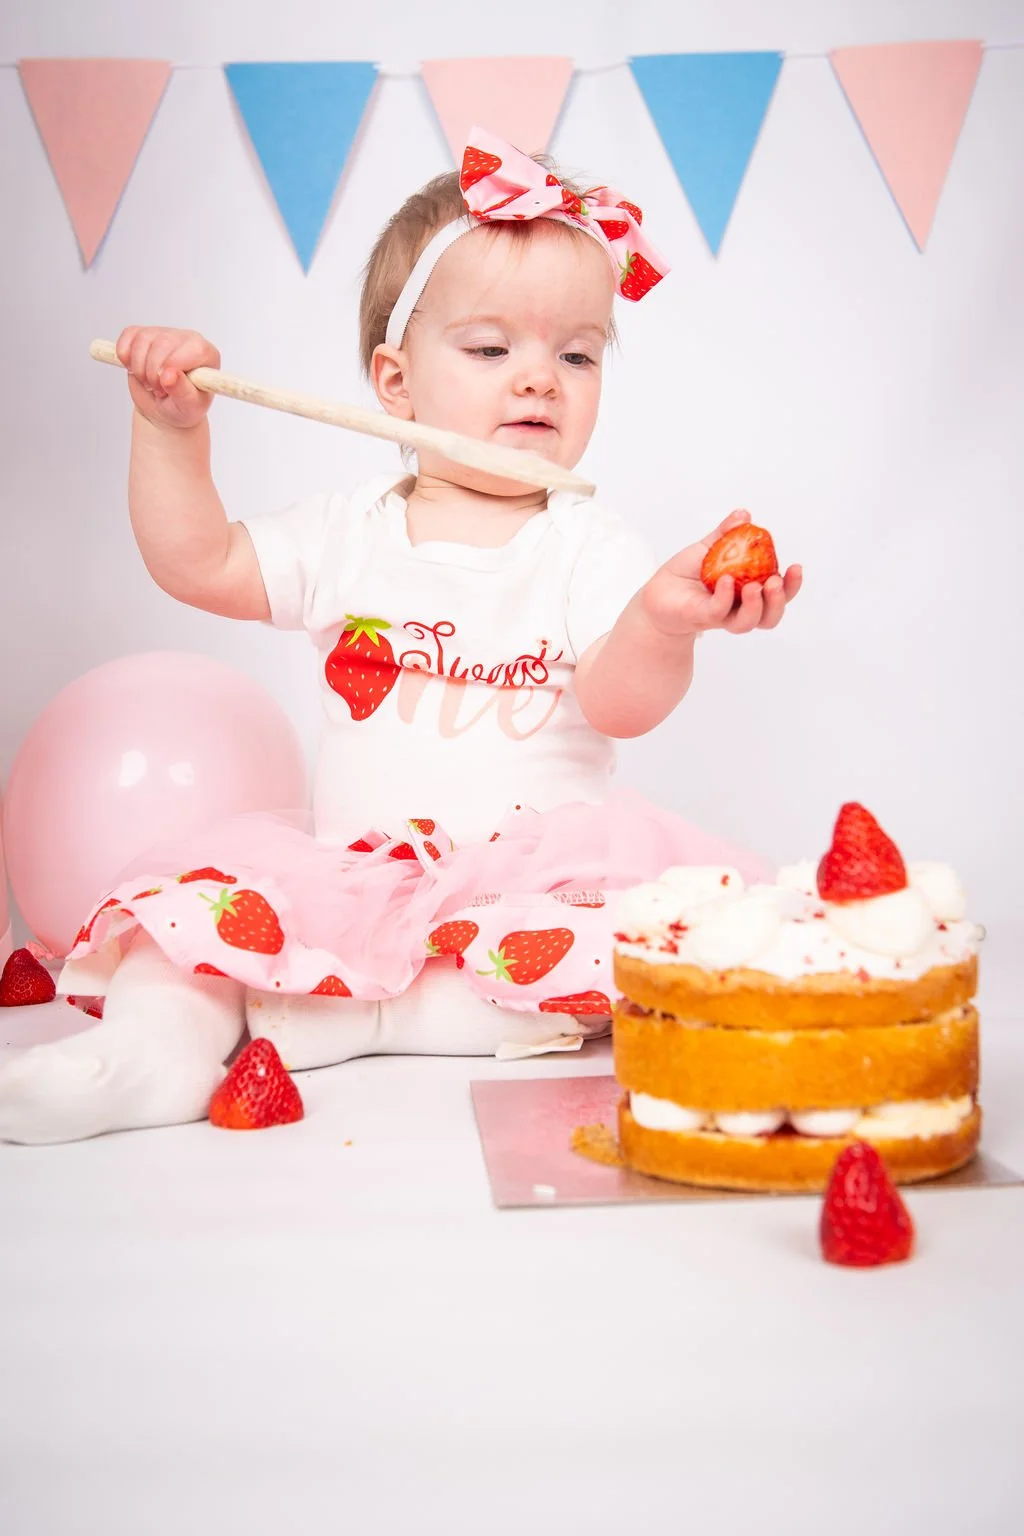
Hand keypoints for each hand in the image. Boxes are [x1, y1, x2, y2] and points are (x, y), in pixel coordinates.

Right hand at [115, 326, 220, 430]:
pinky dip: (125, 355)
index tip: (166, 384)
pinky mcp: (143, 334)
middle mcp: (187, 339)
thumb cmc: (182, 407)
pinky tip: (134, 368)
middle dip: (153, 373)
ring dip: (139, 368)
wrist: (164, 407)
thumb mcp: (189, 408)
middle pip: (163, 343)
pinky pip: (128, 335)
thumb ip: (183, 392)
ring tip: (149, 382)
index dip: (174, 366)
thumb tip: (170, 376)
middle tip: (158, 389)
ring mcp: (164, 333)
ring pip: (143, 340)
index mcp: (207, 354)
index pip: (193, 348)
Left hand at [640, 509, 802, 639]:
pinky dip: (725, 597)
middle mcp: (738, 608)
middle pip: (769, 615)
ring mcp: (721, 616)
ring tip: (756, 586)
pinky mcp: (701, 617)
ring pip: (748, 622)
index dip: (791, 586)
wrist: (657, 593)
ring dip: (756, 606)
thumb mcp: (708, 548)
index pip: (777, 594)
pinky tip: (726, 581)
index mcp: (748, 592)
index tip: (796, 568)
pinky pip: (719, 612)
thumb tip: (743, 514)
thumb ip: (727, 534)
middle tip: (776, 581)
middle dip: (779, 600)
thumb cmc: (685, 574)